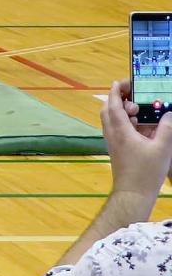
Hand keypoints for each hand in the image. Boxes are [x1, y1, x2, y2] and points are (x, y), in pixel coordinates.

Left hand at [104, 79, 171, 198]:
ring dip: (123, 111)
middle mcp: (112, 132)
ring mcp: (112, 140)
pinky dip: (126, 122)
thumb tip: (169, 113)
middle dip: (119, 98)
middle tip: (136, 97)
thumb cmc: (146, 171)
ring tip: (140, 112)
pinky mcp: (116, 148)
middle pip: (109, 108)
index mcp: (119, 129)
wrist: (132, 193)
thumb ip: (167, 128)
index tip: (125, 82)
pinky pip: (117, 128)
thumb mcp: (162, 147)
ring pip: (112, 118)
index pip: (113, 102)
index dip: (117, 89)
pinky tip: (142, 128)